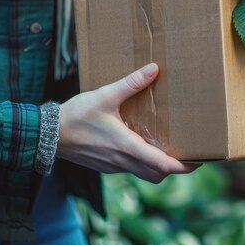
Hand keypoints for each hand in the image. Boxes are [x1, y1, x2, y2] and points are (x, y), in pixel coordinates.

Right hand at [57, 63, 199, 182]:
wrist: (45, 134)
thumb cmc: (75, 116)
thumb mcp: (105, 96)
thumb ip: (131, 83)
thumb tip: (154, 69)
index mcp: (126, 147)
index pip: (162, 165)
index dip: (184, 166)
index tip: (199, 160)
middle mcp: (122, 161)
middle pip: (157, 174)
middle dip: (176, 168)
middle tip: (190, 155)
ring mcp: (113, 166)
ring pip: (144, 174)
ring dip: (160, 167)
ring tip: (172, 150)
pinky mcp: (106, 165)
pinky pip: (131, 169)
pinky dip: (144, 163)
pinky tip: (146, 146)